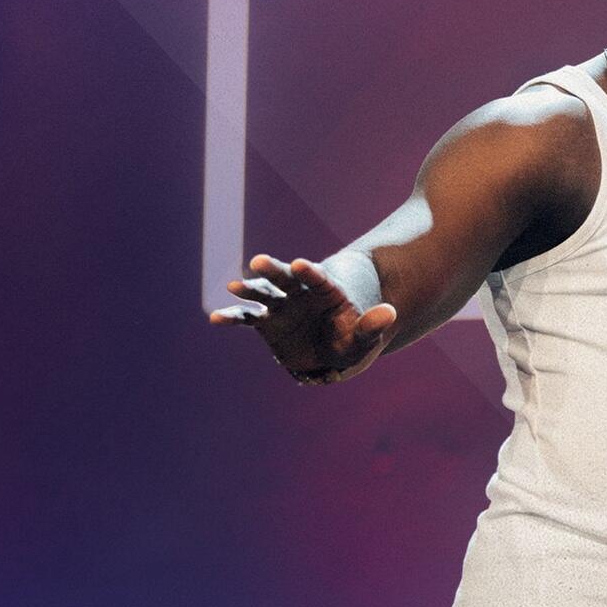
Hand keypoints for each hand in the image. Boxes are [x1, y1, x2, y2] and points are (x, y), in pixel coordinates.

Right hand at [208, 254, 397, 384]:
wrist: (333, 344)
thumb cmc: (351, 336)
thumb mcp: (365, 336)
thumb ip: (373, 326)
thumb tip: (391, 313)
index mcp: (326, 292)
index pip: (318, 278)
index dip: (309, 271)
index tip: (298, 264)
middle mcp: (300, 293)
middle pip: (285, 279)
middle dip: (273, 271)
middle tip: (258, 262)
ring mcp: (281, 305)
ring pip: (263, 294)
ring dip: (249, 289)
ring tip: (234, 287)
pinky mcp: (266, 320)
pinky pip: (247, 318)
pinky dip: (233, 317)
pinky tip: (216, 319)